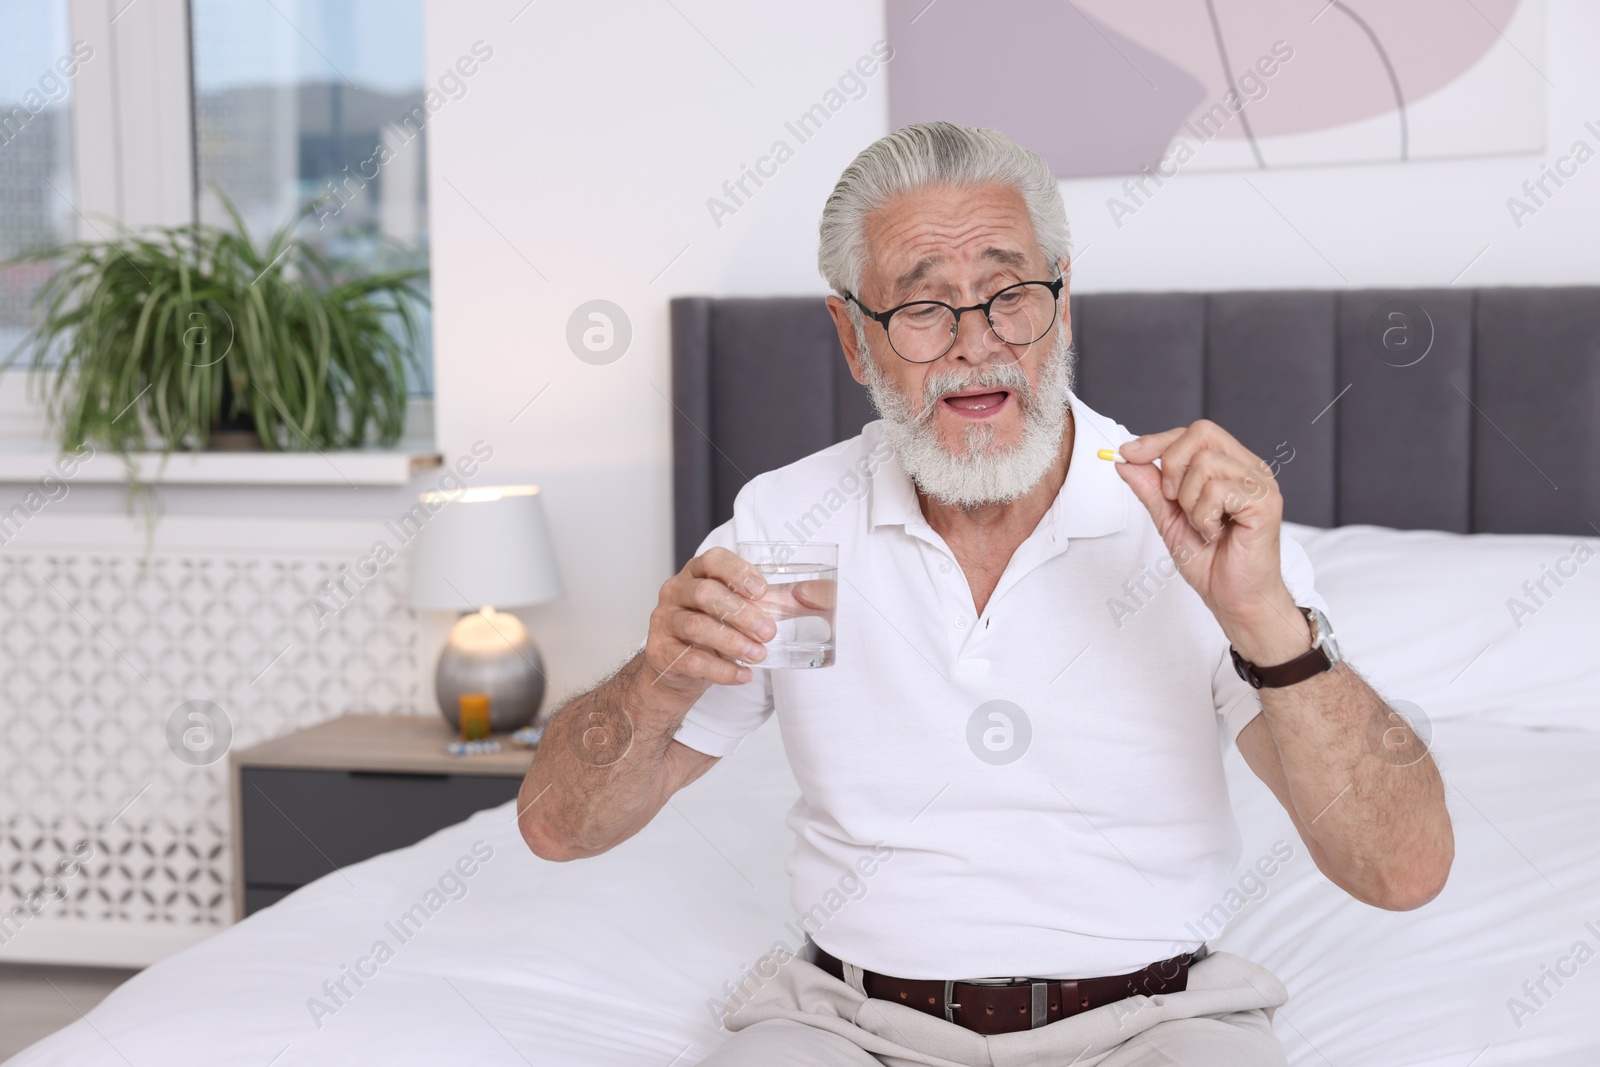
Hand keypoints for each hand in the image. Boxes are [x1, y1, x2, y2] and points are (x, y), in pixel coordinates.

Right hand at [643, 547, 776, 697]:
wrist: (679, 669)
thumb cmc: (714, 630)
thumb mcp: (742, 610)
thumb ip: (775, 602)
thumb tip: (812, 596)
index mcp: (697, 572)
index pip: (713, 560)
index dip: (737, 572)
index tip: (762, 591)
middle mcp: (676, 591)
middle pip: (705, 593)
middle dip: (740, 613)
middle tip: (768, 632)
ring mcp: (664, 620)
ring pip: (696, 627)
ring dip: (732, 642)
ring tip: (758, 655)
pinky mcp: (659, 651)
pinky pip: (690, 660)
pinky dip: (720, 670)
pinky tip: (742, 676)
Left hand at [1117, 420, 1308, 663]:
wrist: (1235, 600)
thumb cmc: (1210, 562)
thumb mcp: (1169, 519)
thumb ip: (1151, 488)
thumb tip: (1125, 459)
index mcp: (1231, 466)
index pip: (1193, 433)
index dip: (1157, 440)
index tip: (1126, 454)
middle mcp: (1249, 468)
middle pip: (1201, 433)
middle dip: (1171, 465)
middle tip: (1173, 501)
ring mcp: (1261, 483)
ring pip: (1205, 464)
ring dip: (1189, 501)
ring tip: (1202, 526)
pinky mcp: (1265, 502)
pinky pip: (1218, 490)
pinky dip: (1204, 516)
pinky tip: (1214, 534)